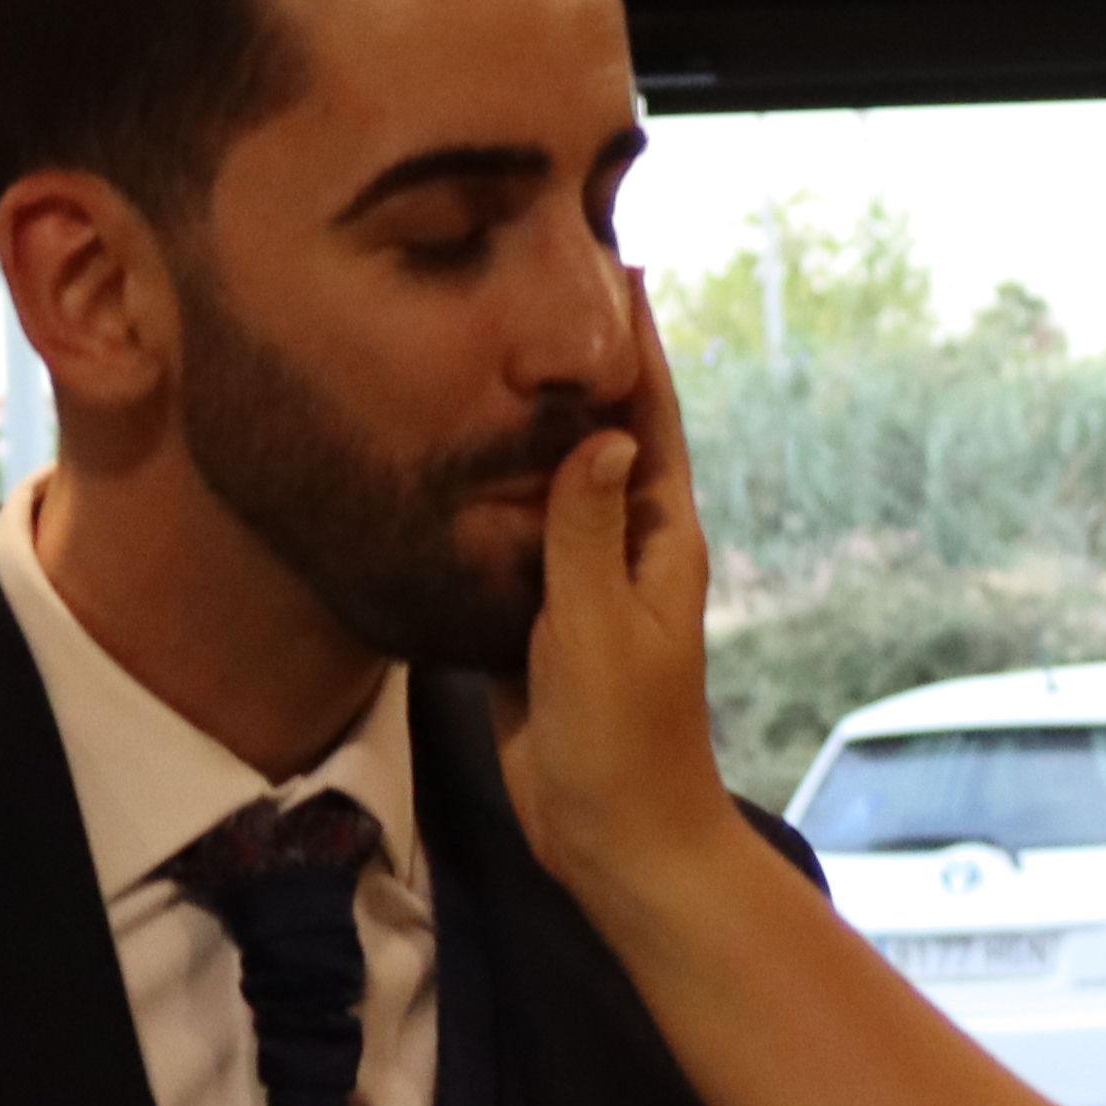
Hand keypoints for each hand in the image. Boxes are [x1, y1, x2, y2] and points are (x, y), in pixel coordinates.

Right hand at [507, 274, 739, 921]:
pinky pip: (513, 550)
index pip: (649, 420)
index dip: (637, 345)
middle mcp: (625, 551)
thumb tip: (597, 432)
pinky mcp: (537, 626)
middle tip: (535, 288)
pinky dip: (485, 505)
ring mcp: (581, 588)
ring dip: (522, 433)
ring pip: (549, 492)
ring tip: (480, 357)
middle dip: (575, 369)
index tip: (621, 266)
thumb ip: (586, 531)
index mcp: (660, 540)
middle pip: (598, 440)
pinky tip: (446, 469)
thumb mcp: (599, 627)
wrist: (614, 838)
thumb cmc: (624, 739)